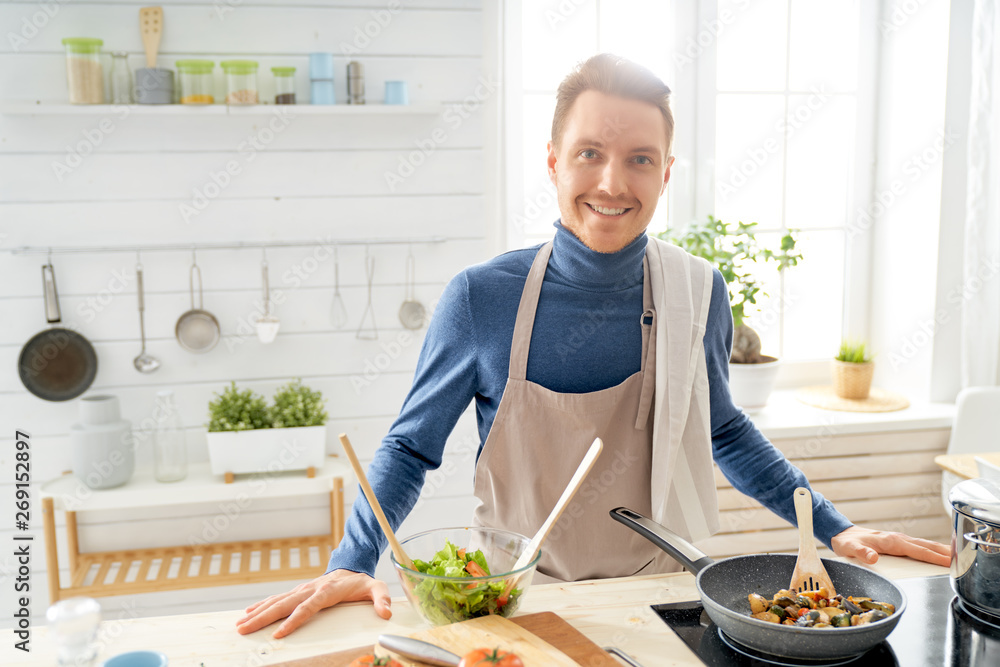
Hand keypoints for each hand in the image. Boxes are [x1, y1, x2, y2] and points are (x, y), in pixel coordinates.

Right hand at [235, 569, 391, 637]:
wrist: (351, 566)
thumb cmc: (361, 582)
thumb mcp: (377, 587)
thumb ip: (382, 598)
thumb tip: (386, 613)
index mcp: (328, 590)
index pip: (308, 606)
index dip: (294, 619)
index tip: (279, 633)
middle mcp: (311, 588)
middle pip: (285, 603)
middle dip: (264, 617)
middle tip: (245, 629)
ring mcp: (303, 589)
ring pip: (277, 601)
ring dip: (258, 612)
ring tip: (241, 624)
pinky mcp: (298, 591)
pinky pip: (277, 599)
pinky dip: (262, 605)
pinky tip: (249, 613)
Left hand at [830, 526, 950, 566]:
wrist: (841, 533)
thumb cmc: (846, 542)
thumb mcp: (849, 548)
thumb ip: (861, 553)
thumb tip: (873, 557)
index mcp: (890, 541)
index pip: (916, 550)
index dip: (933, 556)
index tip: (948, 561)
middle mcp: (897, 539)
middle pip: (925, 546)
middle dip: (943, 552)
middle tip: (961, 559)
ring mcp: (898, 539)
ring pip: (923, 545)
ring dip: (939, 550)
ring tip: (956, 556)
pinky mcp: (897, 542)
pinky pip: (918, 546)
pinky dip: (931, 549)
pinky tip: (938, 554)